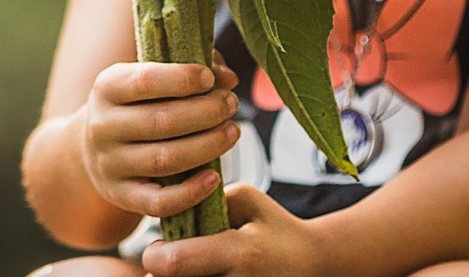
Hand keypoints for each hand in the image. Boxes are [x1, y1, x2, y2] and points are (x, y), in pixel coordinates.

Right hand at [80, 51, 239, 218]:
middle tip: (231, 103)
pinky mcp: (121, 196)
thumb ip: (188, 72)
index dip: (182, 78)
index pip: (145, 81)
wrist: (96, 146)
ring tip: (232, 131)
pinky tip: (214, 177)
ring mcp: (110, 164)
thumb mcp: (149, 79)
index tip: (209, 78)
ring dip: (207, 146)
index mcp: (106, 88)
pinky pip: (159, 202)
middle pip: (161, 121)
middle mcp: (102, 126)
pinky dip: (190, 193)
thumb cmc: (136, 105)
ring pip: (164, 160)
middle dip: (206, 112)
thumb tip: (228, 78)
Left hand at [139, 184, 325, 276]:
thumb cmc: (275, 228)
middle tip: (169, 262)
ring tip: (189, 266)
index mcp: (239, 253)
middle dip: (162, 274)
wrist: (312, 264)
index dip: (155, 256)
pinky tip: (201, 274)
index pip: (172, 263)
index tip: (160, 247)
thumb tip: (167, 215)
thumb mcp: (247, 199)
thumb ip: (204, 200)